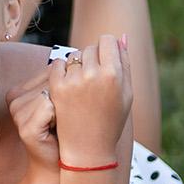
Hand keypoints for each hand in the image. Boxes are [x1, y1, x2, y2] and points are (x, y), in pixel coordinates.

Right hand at [7, 70, 59, 183]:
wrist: (59, 167)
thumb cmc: (64, 132)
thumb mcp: (60, 102)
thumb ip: (61, 81)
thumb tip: (74, 57)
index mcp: (18, 90)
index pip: (49, 71)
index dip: (67, 86)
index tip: (68, 106)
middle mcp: (13, 99)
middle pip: (51, 81)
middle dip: (67, 97)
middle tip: (69, 117)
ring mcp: (17, 114)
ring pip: (50, 93)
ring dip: (66, 108)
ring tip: (65, 124)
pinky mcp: (26, 128)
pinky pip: (49, 107)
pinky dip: (61, 116)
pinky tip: (61, 128)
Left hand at [50, 36, 131, 163]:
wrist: (88, 147)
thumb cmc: (111, 120)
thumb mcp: (126, 93)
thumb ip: (125, 63)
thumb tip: (123, 36)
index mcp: (114, 74)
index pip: (108, 40)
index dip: (107, 49)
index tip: (106, 61)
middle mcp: (93, 74)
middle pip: (90, 47)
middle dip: (92, 59)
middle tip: (95, 79)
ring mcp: (73, 80)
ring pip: (73, 55)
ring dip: (77, 64)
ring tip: (83, 86)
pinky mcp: (57, 86)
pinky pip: (57, 63)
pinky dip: (62, 70)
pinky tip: (68, 86)